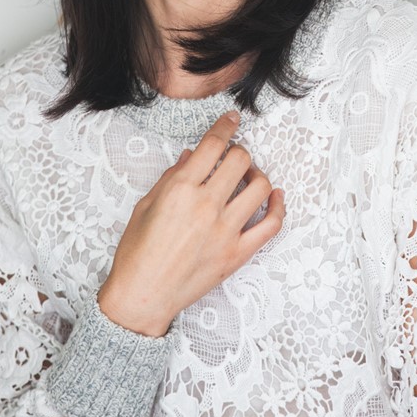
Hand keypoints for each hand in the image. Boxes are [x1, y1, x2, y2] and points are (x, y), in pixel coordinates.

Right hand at [97, 111, 284, 335]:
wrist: (142, 297)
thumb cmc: (137, 253)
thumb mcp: (146, 205)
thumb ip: (172, 177)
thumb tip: (192, 155)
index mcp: (181, 190)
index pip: (212, 145)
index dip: (225, 126)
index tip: (232, 119)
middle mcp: (207, 206)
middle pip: (240, 160)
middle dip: (240, 151)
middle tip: (234, 157)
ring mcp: (226, 231)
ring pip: (261, 187)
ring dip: (257, 176)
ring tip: (248, 179)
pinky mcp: (238, 254)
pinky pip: (271, 225)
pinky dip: (278, 207)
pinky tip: (275, 197)